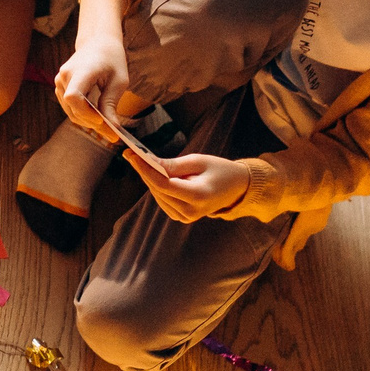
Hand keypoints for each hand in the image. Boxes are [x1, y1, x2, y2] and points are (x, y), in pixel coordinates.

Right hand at [55, 38, 129, 140]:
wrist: (97, 42)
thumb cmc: (111, 60)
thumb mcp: (119, 80)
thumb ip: (111, 103)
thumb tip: (112, 127)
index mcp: (81, 70)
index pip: (73, 96)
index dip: (85, 111)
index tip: (101, 120)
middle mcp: (65, 75)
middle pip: (73, 107)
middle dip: (92, 122)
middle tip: (112, 134)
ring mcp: (60, 80)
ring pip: (70, 110)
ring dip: (87, 121)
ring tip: (107, 128)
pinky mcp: (60, 86)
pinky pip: (69, 106)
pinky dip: (82, 114)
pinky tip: (97, 118)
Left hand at [130, 152, 251, 221]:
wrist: (238, 188)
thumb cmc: (220, 169)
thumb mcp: (198, 161)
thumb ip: (172, 165)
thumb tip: (147, 162)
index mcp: (198, 196)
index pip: (163, 184)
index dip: (145, 169)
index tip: (131, 154)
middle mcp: (191, 211)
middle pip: (158, 190)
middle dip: (143, 171)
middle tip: (131, 153)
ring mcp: (187, 217)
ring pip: (158, 195)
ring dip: (149, 178)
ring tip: (143, 160)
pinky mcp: (183, 217)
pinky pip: (163, 200)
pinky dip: (157, 187)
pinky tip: (156, 174)